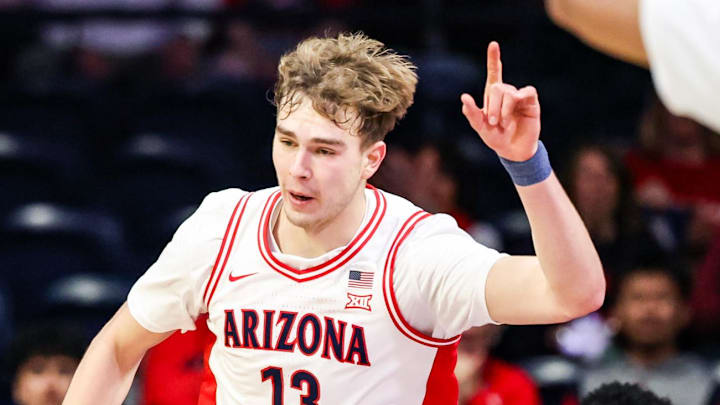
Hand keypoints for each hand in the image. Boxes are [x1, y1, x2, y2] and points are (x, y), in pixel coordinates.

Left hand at [461, 42, 540, 161]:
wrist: (513, 150)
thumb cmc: (496, 138)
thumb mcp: (480, 127)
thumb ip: (472, 113)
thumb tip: (464, 97)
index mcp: (493, 96)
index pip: (494, 73)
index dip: (494, 59)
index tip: (494, 44)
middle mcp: (507, 93)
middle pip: (498, 87)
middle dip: (493, 106)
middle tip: (493, 122)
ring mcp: (519, 97)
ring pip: (510, 92)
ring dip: (503, 110)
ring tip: (502, 123)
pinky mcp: (531, 102)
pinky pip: (527, 92)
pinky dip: (517, 101)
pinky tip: (515, 110)